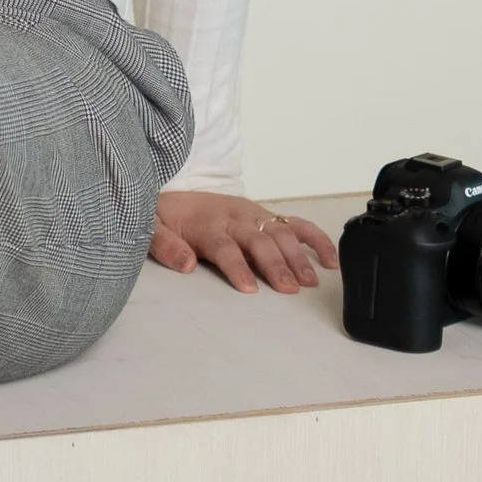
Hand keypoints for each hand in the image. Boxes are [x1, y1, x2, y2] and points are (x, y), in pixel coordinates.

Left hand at [148, 192, 337, 296]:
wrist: (176, 192)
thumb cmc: (166, 218)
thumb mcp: (151, 229)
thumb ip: (165, 246)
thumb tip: (185, 265)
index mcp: (208, 224)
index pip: (225, 246)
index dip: (237, 266)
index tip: (249, 288)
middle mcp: (235, 218)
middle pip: (259, 241)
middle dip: (275, 264)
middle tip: (289, 289)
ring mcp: (255, 215)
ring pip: (281, 233)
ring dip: (298, 257)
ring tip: (309, 282)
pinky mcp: (266, 216)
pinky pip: (296, 225)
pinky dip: (316, 239)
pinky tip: (330, 261)